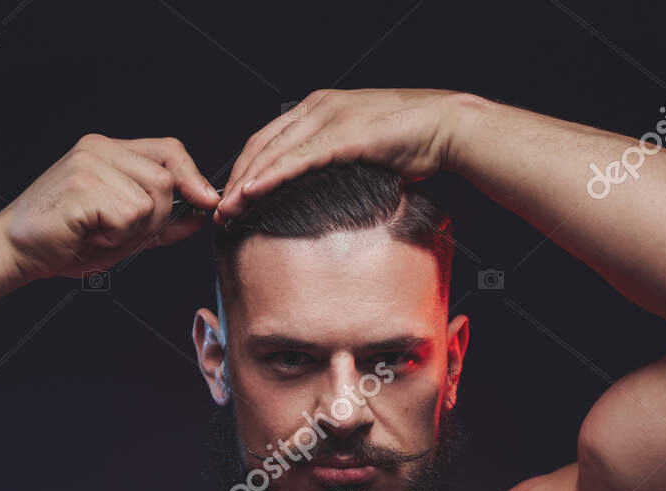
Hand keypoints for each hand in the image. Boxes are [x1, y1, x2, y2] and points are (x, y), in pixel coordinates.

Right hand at [0, 134, 219, 281]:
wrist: (15, 252)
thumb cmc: (66, 241)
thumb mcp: (123, 231)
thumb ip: (161, 221)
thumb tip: (201, 214)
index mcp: (107, 149)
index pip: (168, 149)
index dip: (193, 176)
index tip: (206, 202)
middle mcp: (98, 148)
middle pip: (164, 182)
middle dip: (154, 220)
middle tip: (115, 233)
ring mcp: (88, 164)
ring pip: (149, 203)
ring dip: (130, 232)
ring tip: (97, 233)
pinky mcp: (81, 187)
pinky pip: (127, 218)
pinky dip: (114, 238)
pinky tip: (86, 236)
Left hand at [214, 89, 467, 223]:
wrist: (446, 127)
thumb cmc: (411, 141)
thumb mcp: (360, 147)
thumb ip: (333, 161)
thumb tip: (317, 190)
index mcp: (320, 107)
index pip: (268, 139)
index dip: (244, 169)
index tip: (229, 196)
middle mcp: (320, 107)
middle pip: (262, 144)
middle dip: (236, 179)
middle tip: (218, 209)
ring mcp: (331, 118)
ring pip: (275, 151)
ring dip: (246, 183)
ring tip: (228, 208)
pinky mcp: (346, 135)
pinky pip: (300, 159)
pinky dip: (273, 176)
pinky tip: (254, 192)